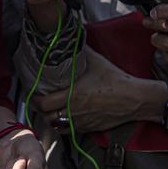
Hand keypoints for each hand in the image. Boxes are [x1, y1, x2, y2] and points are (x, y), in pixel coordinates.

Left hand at [34, 46, 166, 133]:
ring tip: (49, 110)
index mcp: (72, 95)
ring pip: (57, 126)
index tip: (34, 93)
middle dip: (40, 110)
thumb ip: (81, 52)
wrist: (134, 99)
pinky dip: (63, 126)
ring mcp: (81, 122)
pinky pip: (70, 131)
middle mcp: (74, 111)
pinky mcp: (89, 128)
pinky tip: (65, 117)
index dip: (35, 99)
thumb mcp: (96, 62)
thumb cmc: (115, 80)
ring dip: (51, 119)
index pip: (44, 103)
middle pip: (47, 117)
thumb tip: (72, 38)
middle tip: (39, 101)